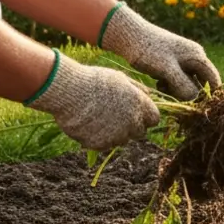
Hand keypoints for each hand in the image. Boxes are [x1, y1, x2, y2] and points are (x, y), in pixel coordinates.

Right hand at [27, 52, 159, 151]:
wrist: (68, 92)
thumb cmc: (94, 81)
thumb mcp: (121, 78)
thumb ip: (138, 89)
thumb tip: (149, 96)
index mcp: (140, 105)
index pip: (154, 120)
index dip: (145, 118)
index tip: (136, 115)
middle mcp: (132, 122)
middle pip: (139, 133)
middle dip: (131, 128)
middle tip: (116, 118)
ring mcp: (116, 135)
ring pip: (121, 140)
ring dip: (114, 134)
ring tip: (99, 119)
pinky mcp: (100, 144)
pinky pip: (104, 145)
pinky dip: (98, 139)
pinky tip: (89, 125)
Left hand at [98, 3, 221, 100]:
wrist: (129, 35)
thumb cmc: (148, 51)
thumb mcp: (167, 70)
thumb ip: (183, 86)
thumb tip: (194, 99)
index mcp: (198, 57)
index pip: (213, 81)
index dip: (207, 95)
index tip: (191, 104)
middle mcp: (194, 57)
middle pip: (200, 83)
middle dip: (188, 92)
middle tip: (170, 92)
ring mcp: (183, 59)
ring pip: (188, 82)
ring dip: (177, 89)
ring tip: (161, 85)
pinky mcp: (172, 61)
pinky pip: (178, 78)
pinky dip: (170, 84)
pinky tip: (158, 81)